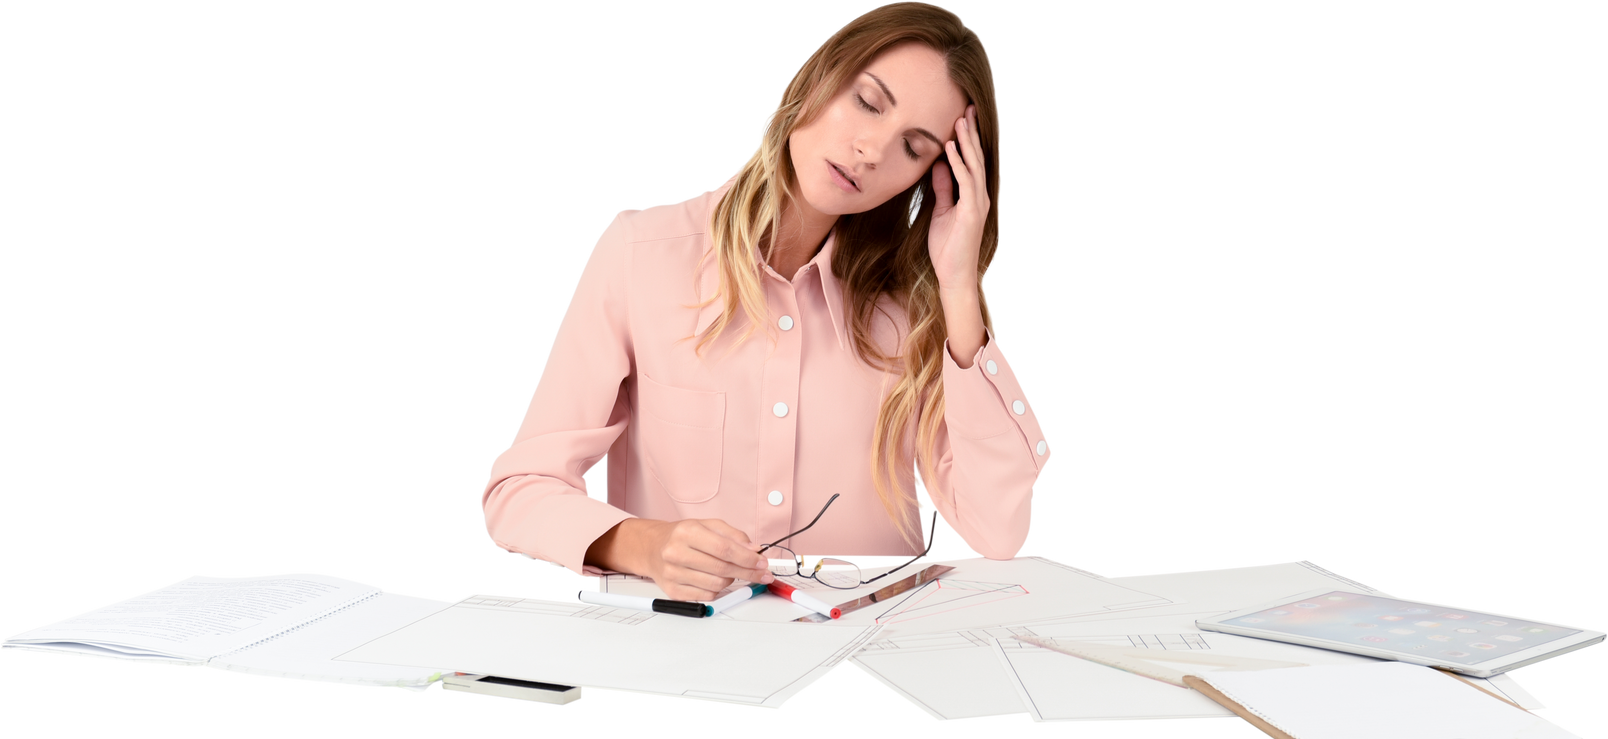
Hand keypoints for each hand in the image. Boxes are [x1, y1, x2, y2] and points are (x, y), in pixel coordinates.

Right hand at [631, 518, 775, 600]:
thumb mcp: (708, 525)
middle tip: (761, 573)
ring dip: (731, 580)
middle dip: (747, 572)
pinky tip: (714, 579)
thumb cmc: (683, 536)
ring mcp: (673, 574)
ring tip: (730, 571)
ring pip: (717, 584)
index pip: (724, 549)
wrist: (652, 548)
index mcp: (687, 532)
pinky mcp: (672, 591)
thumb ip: (733, 536)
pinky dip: (717, 589)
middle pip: (722, 568)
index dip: (747, 558)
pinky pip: (707, 596)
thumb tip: (754, 551)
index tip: (762, 563)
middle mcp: (676, 552)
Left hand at [927, 104, 988, 290]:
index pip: (972, 162)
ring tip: (959, 120)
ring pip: (974, 165)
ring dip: (966, 142)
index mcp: (973, 196)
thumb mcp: (941, 211)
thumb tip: (938, 165)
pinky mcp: (971, 212)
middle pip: (976, 158)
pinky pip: (965, 182)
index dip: (968, 140)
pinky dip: (957, 163)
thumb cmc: (948, 247)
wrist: (954, 275)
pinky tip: (950, 148)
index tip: (962, 118)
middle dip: (971, 133)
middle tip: (967, 108)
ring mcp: (978, 203)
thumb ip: (943, 188)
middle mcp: (980, 196)